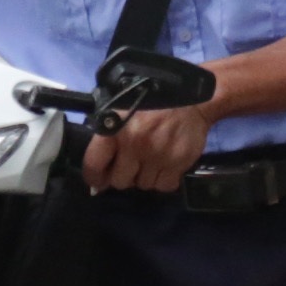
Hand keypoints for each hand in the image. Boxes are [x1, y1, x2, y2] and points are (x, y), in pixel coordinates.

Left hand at [79, 101, 212, 192]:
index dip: (94, 177)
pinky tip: (165, 165)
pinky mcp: (177, 163)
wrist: (192, 100)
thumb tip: (100, 169)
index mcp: (116, 128)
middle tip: (131, 166)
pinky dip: (163, 180)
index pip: (94, 164)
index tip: (98, 181)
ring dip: (145, 177)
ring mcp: (157, 155)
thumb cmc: (153, 103)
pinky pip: (163, 185)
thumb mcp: (123, 110)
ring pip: (143, 185)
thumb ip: (109, 136)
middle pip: (119, 181)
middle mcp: (134, 143)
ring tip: (151, 161)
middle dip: (123, 176)